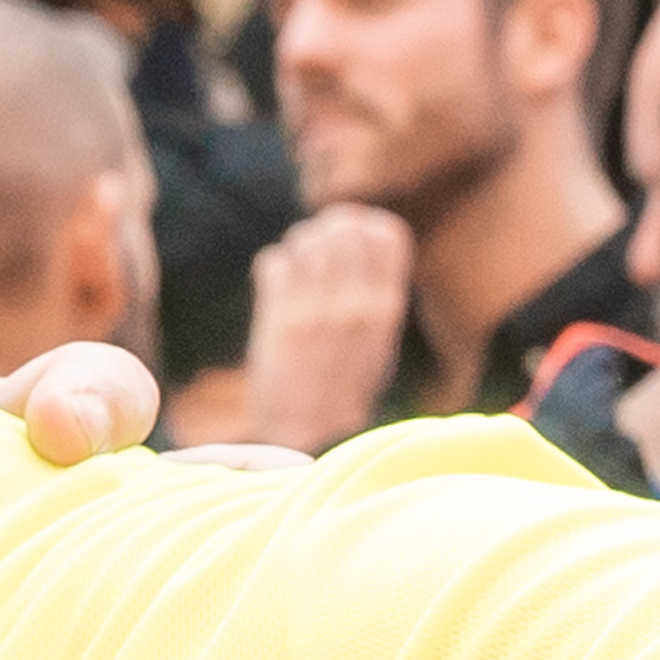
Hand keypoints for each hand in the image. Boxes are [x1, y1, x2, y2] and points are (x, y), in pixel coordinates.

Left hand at [225, 206, 414, 452]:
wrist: (308, 436)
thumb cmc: (343, 385)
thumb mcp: (378, 343)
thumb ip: (377, 297)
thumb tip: (365, 241)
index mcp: (386, 311)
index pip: (386, 234)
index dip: (363, 224)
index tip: (350, 235)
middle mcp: (355, 308)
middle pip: (342, 230)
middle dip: (324, 229)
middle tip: (314, 246)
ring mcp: (316, 314)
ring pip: (305, 241)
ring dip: (297, 246)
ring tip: (295, 266)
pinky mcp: (278, 324)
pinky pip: (273, 263)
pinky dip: (272, 265)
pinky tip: (275, 283)